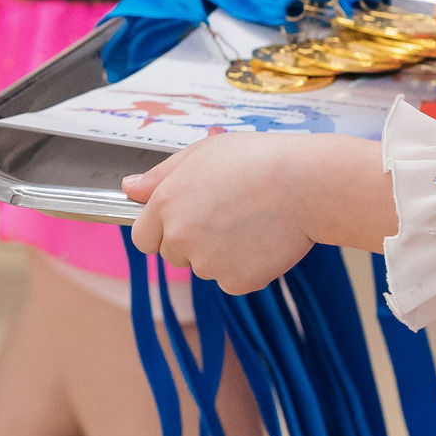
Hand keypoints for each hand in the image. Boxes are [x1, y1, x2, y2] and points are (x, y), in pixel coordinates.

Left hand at [125, 133, 390, 292]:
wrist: (306, 184)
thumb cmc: (258, 160)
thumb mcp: (202, 153)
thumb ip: (160, 175)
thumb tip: (129, 188)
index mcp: (166, 205)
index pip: (144, 237)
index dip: (164, 228)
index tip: (187, 217)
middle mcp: (180, 238)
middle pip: (174, 254)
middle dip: (193, 240)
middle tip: (228, 212)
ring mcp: (208, 264)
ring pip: (206, 267)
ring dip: (222, 253)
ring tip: (253, 220)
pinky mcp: (237, 282)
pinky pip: (234, 279)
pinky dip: (247, 266)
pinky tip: (265, 239)